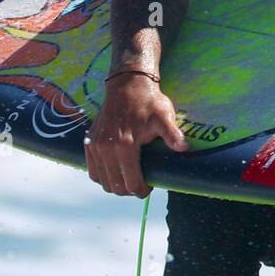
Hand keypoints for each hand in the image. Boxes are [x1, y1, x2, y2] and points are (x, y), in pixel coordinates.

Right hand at [85, 72, 188, 197]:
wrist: (127, 85)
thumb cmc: (148, 102)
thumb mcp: (164, 116)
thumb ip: (173, 134)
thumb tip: (185, 148)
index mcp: (125, 145)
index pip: (131, 183)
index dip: (141, 190)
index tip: (150, 187)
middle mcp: (106, 148)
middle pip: (115, 186)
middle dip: (129, 190)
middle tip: (141, 183)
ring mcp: (95, 145)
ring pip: (102, 181)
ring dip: (115, 185)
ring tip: (129, 178)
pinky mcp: (89, 142)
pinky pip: (92, 170)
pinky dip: (103, 176)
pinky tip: (115, 171)